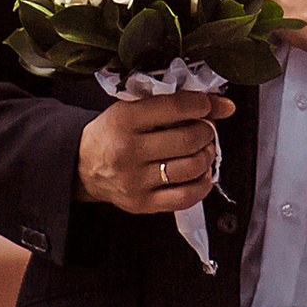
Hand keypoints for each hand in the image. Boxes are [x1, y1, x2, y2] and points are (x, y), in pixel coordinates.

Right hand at [74, 89, 231, 214]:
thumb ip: (174, 102)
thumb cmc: (112, 132)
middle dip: (207, 131)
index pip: (175, 107)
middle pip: (188, 139)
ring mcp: (135, 181)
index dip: (202, 104)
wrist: (82, 166)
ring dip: (208, 155)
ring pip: (192, 167)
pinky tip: (201, 173)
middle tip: (206, 128)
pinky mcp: (142, 204)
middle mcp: (128, 152)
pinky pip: (186, 197)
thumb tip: (224, 105)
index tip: (208, 105)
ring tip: (203, 149)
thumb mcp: (133, 107)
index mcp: (124, 120)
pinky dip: (203, 184)